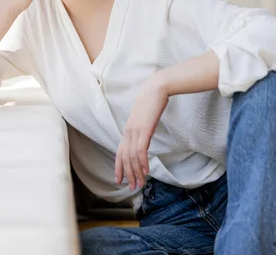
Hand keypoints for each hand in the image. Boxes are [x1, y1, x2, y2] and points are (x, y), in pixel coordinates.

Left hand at [115, 72, 168, 190]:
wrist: (155, 88)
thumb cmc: (151, 101)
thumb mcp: (143, 117)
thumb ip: (141, 128)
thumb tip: (144, 136)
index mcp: (128, 129)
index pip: (120, 152)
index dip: (119, 167)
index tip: (120, 179)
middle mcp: (129, 131)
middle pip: (125, 157)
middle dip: (128, 174)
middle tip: (133, 187)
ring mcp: (136, 130)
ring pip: (132, 156)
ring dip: (136, 172)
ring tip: (140, 183)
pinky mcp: (145, 129)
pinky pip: (141, 149)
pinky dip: (142, 162)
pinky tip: (146, 171)